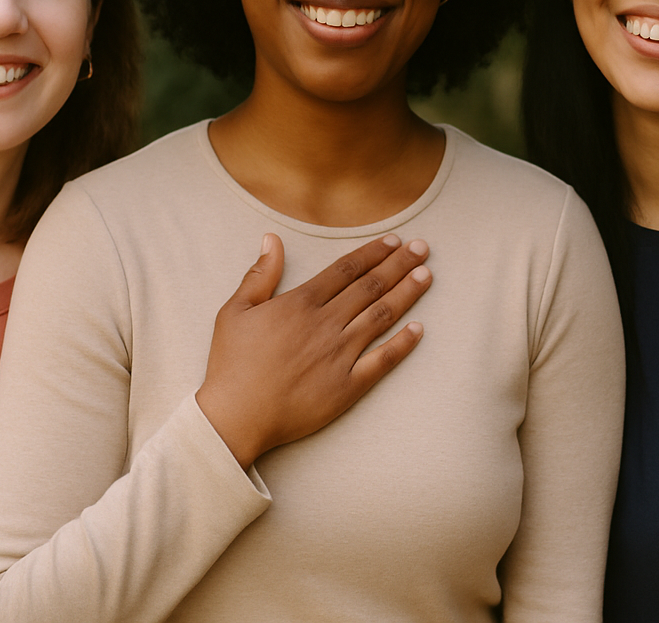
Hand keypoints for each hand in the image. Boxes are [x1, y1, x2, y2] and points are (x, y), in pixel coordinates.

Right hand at [195, 232, 431, 468]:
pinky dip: (403, 344)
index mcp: (300, 304)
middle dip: (399, 264)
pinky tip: (419, 329)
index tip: (394, 240)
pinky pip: (382, 361)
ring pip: (381, 316)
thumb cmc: (231, 364)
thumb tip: (272, 239)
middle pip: (370, 287)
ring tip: (427, 276)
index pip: (346, 269)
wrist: (235, 417)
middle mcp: (326, 325)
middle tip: (422, 248)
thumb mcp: (234, 311)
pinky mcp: (347, 387)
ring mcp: (339, 356)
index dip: (373, 252)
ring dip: (406, 294)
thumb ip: (259, 274)